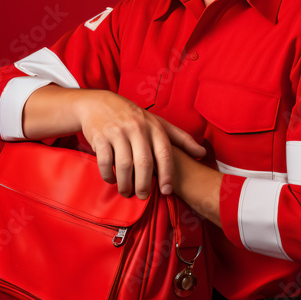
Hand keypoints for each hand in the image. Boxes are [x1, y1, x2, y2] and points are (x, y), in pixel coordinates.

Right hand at [76, 90, 205, 198]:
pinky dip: (109, 176)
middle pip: (144, 163)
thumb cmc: (133, 116)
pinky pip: (105, 162)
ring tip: (127, 192)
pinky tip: (112, 180)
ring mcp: (117, 132)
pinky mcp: (100, 137)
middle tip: (143, 196)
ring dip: (126, 184)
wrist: (98, 103)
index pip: (164, 153)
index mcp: (153, 127)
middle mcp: (137, 128)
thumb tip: (202, 153)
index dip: (167, 174)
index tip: (166, 191)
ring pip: (124, 165)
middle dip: (145, 185)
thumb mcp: (157, 123)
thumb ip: (181, 138)